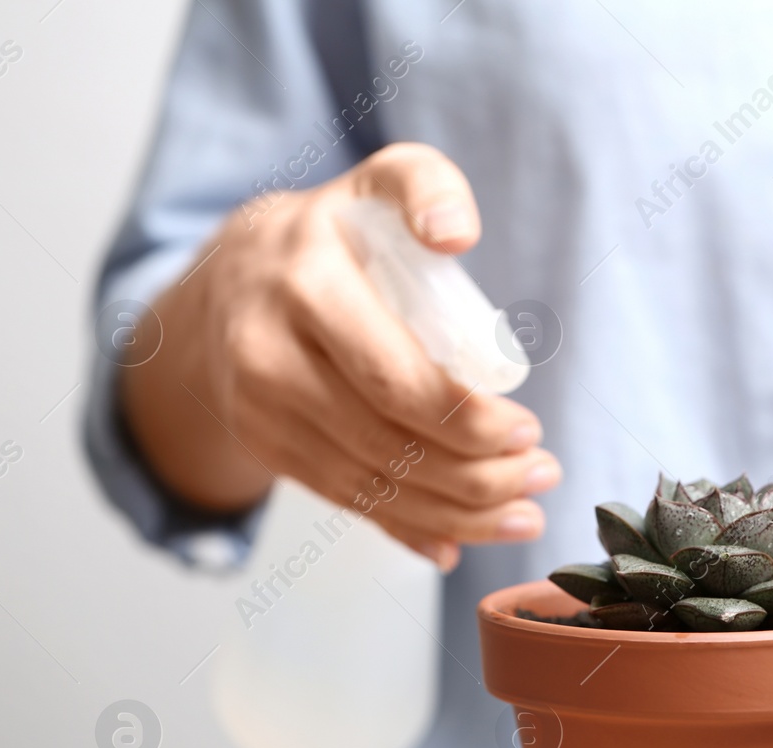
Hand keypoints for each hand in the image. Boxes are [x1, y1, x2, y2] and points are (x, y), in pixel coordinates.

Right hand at [120, 142, 558, 569]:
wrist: (227, 275)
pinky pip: (345, 500)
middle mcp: (268, 352)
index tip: (528, 429)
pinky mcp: (265, 444)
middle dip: (479, 472)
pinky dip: (410, 526)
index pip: (394, 376)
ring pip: (371, 483)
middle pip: (388, 440)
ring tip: (525, 512)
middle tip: (544, 472)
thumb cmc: (335, 233)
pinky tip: (462, 539)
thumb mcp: (379, 183)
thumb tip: (457, 235)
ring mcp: (259, 407)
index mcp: (305, 283)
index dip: (466, 417)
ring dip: (458, 511)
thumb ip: (426, 187)